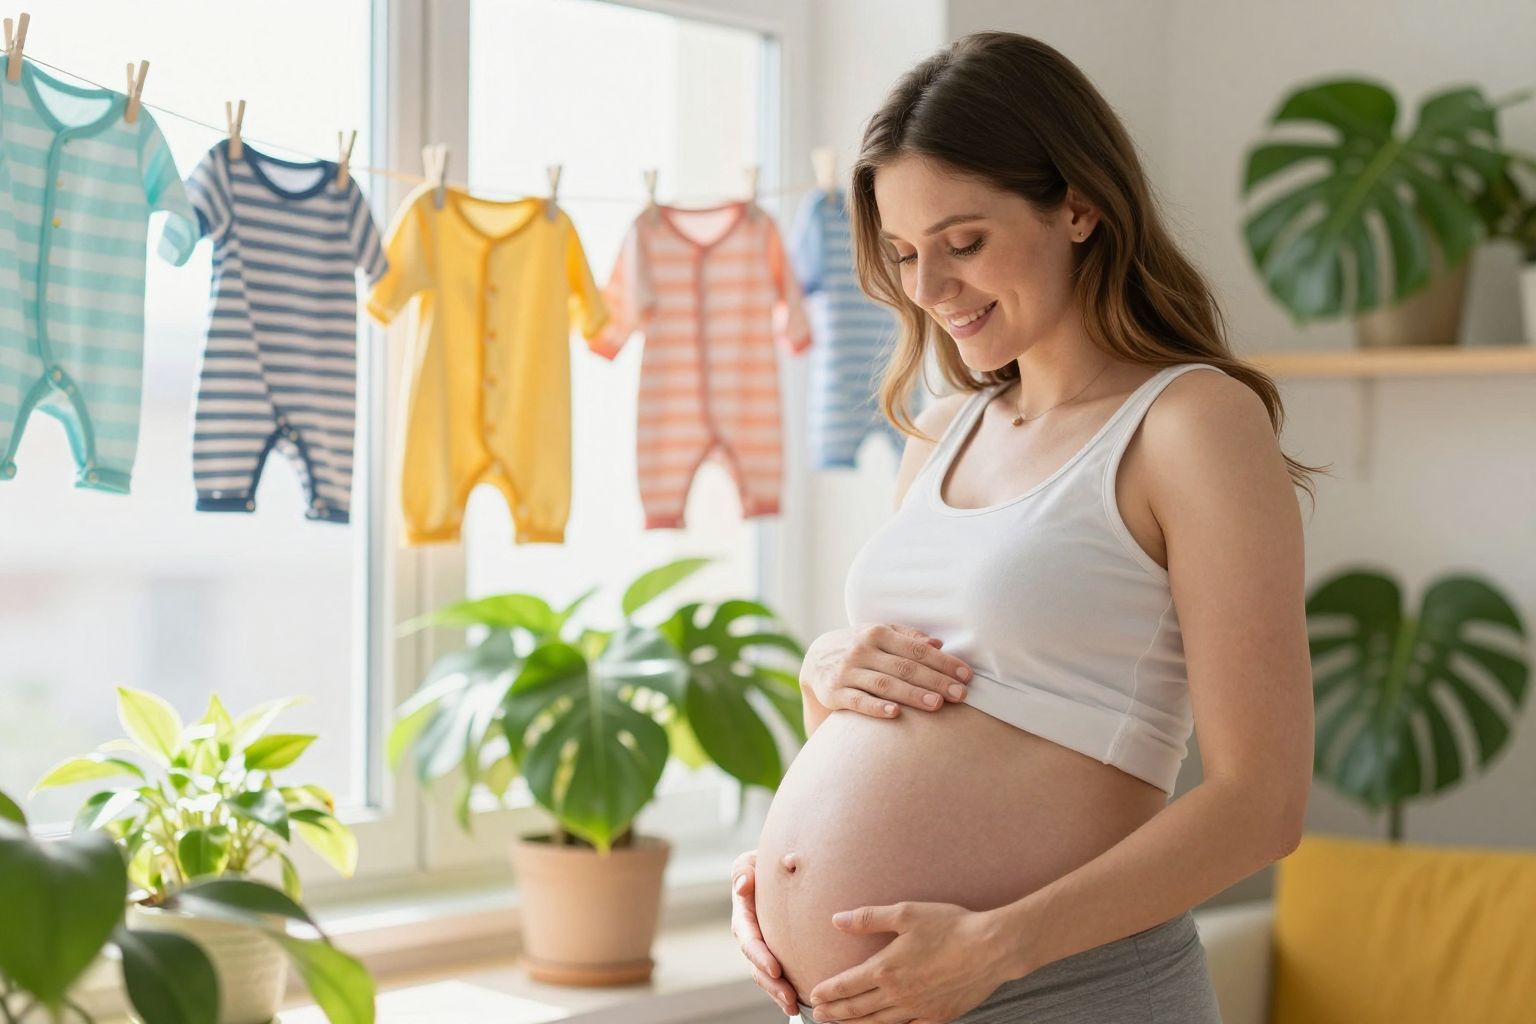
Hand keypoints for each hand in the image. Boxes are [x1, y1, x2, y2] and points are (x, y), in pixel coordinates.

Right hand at [731, 849, 799, 1016]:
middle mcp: (749, 933)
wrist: (774, 867)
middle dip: (770, 982)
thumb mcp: (749, 861)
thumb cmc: (761, 863)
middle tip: (788, 996)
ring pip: (764, 974)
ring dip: (777, 992)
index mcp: (743, 912)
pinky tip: (796, 1005)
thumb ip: (744, 870)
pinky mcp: (771, 952)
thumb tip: (743, 885)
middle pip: (755, 964)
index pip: (749, 937)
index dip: (760, 955)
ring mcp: (759, 945)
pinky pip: (775, 975)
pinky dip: (783, 990)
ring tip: (793, 1006)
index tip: (776, 968)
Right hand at [801, 625, 971, 719]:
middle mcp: (861, 649)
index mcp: (877, 633)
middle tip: (960, 694)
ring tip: (937, 704)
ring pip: (884, 684)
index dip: (943, 662)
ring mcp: (846, 671)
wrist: (814, 660)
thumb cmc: (858, 648)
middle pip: (904, 667)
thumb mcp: (878, 635)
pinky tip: (895, 714)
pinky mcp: (834, 692)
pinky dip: (876, 707)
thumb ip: (907, 637)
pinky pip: (857, 701)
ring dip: (912, 694)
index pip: (916, 649)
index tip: (966, 676)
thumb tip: (938, 643)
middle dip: (935, 681)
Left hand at [805, 902, 1012, 1023]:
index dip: (828, 992)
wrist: (991, 949)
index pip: (847, 984)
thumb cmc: (949, 926)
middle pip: (857, 1008)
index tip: (813, 995)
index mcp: (886, 968)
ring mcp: (917, 1009)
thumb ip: (868, 918)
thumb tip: (836, 920)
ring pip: (878, 1023)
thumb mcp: (906, 913)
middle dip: (835, 1012)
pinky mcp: (937, 1016)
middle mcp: (897, 994)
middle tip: (818, 1015)